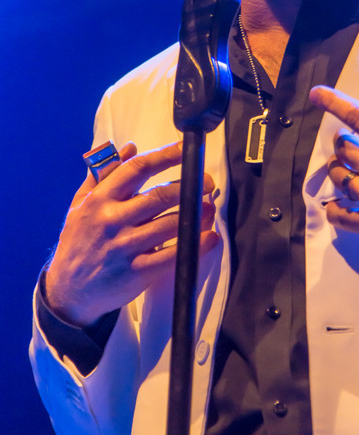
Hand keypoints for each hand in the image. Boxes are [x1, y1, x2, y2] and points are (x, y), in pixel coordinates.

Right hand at [45, 142, 217, 325]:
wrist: (68, 290)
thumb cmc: (78, 240)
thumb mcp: (81, 203)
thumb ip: (104, 173)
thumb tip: (130, 147)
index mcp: (100, 199)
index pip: (137, 168)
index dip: (165, 155)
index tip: (185, 148)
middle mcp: (112, 220)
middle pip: (159, 196)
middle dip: (189, 186)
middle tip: (207, 182)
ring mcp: (124, 247)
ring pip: (169, 225)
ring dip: (196, 214)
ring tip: (210, 208)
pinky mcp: (136, 273)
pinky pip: (172, 257)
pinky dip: (194, 245)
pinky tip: (209, 237)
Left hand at [309, 61, 358, 256]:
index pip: (355, 116)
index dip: (332, 102)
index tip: (316, 94)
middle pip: (343, 148)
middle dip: (343, 142)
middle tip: (349, 143)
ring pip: (339, 178)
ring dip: (338, 170)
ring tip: (344, 168)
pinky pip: (340, 216)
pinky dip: (334, 210)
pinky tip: (338, 206)